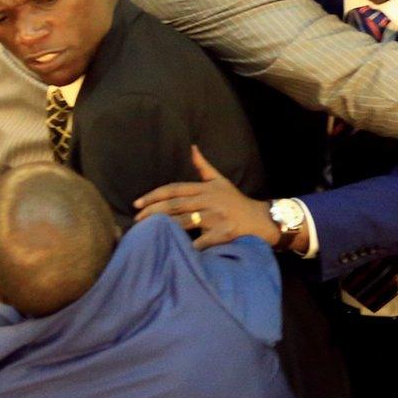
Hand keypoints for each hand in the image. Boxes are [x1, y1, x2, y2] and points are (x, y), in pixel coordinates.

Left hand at [133, 146, 277, 248]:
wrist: (261, 220)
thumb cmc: (236, 201)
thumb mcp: (220, 181)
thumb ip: (203, 166)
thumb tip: (191, 147)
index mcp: (206, 189)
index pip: (175, 189)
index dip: (154, 195)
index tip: (137, 203)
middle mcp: (210, 200)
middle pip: (175, 205)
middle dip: (153, 212)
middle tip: (136, 219)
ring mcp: (217, 217)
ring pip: (185, 221)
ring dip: (164, 227)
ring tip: (147, 232)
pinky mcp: (224, 233)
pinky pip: (202, 241)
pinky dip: (189, 246)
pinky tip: (173, 251)